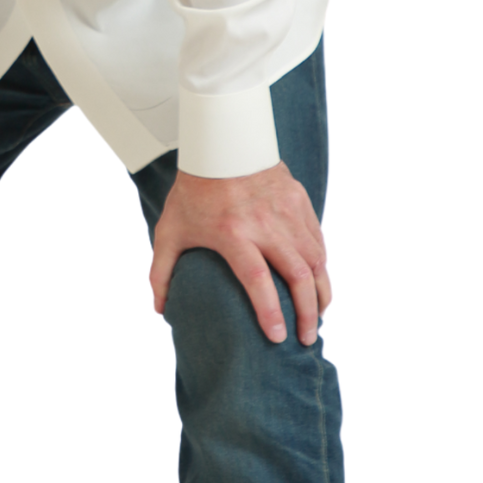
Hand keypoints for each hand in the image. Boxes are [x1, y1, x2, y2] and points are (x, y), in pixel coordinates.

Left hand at [149, 163, 331, 344]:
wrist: (220, 143)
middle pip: (297, 275)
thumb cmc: (192, 191)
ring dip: (320, 293)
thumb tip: (161, 310)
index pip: (257, 278)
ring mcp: (286, 211)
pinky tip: (318, 285)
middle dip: (307, 313)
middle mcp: (265, 223)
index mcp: (232, 232)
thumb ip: (161, 272)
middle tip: (306, 339)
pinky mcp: (299, 200)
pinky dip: (321, 267)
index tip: (278, 337)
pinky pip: (317, 240)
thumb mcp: (169, 231)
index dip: (269, 310)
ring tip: (317, 318)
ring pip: (315, 260)